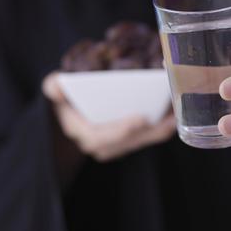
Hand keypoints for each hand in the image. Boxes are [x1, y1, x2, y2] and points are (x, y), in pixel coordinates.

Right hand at [42, 73, 176, 161]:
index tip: (140, 119)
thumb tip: (56, 86)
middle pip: (127, 143)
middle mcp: (100, 145)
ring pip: (140, 142)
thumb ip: (54, 86)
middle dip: (149, 134)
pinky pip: (146, 138)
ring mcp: (116, 144)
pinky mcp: (129, 140)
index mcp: (82, 132)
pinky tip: (175, 115)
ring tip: (177, 118)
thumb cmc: (66, 96)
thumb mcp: (55, 88)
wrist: (72, 109)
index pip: (100, 138)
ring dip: (160, 132)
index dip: (121, 131)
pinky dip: (161, 128)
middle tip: (168, 120)